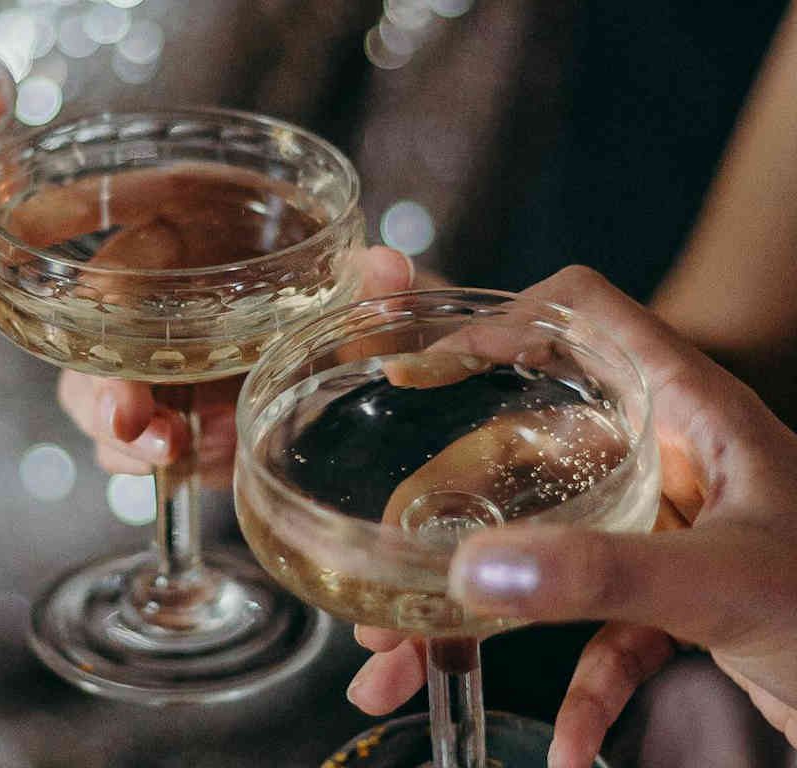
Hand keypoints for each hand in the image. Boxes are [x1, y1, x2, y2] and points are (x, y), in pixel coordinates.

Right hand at [0, 246, 416, 482]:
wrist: (357, 351)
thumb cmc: (349, 294)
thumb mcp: (362, 286)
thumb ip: (369, 282)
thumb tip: (389, 269)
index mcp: (180, 243)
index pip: (92, 255)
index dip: (15, 269)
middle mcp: (155, 307)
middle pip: (86, 347)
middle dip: (93, 388)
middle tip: (131, 417)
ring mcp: (161, 370)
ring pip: (103, 407)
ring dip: (121, 436)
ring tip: (166, 450)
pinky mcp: (175, 422)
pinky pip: (141, 450)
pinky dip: (150, 465)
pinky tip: (178, 466)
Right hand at [348, 266, 796, 763]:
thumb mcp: (724, 583)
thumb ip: (602, 574)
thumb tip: (476, 570)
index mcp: (689, 411)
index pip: (581, 317)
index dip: (497, 324)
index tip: (418, 369)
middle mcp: (672, 460)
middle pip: (534, 451)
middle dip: (454, 516)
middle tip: (393, 560)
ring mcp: (673, 532)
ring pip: (554, 552)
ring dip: (489, 619)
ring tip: (417, 666)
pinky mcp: (683, 600)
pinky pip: (604, 636)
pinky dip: (579, 690)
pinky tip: (567, 747)